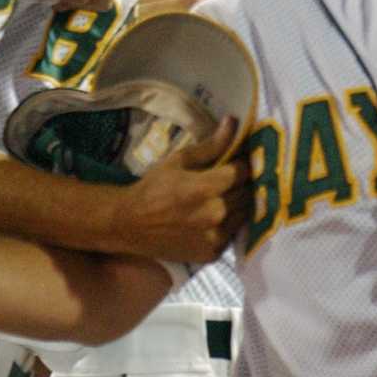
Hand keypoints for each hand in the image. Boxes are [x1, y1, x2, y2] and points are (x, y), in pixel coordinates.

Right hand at [107, 118, 248, 262]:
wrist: (130, 224)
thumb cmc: (153, 187)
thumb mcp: (178, 160)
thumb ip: (210, 145)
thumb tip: (233, 122)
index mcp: (206, 188)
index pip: (243, 172)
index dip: (242, 163)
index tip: (236, 160)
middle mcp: (215, 214)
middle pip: (246, 193)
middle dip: (240, 183)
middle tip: (228, 178)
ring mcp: (215, 237)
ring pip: (243, 214)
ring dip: (237, 204)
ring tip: (221, 196)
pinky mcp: (213, 253)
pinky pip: (232, 234)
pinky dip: (227, 224)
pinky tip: (212, 217)